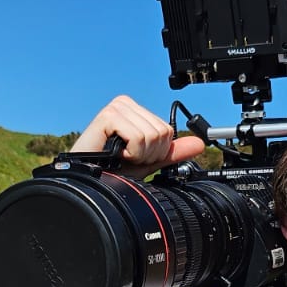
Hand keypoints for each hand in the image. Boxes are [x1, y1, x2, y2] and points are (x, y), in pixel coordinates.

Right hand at [70, 96, 204, 176]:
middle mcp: (126, 104)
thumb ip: (172, 152)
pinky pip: (138, 137)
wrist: (87, 182)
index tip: (135, 156)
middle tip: (126, 157)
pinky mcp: (108, 116)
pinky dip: (130, 153)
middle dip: (148, 154)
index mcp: (136, 110)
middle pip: (162, 133)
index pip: (168, 131)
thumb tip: (199, 144)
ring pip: (152, 136)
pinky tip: (113, 153)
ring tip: (119, 156)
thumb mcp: (148, 161)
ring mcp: (117, 108)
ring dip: (138, 155)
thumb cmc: (110, 171)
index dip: (156, 152)